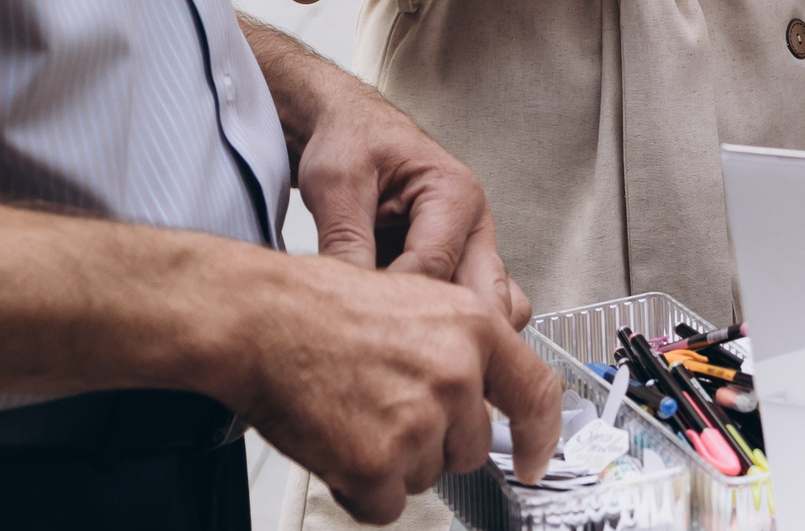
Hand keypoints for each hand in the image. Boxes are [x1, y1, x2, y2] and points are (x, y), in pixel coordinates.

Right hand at [228, 251, 561, 523]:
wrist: (262, 321)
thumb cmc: (324, 307)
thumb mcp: (418, 301)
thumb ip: (461, 348)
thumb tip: (482, 394)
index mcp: (475, 328)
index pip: (536, 394)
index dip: (542, 438)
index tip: (537, 463)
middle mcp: (457, 374)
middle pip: (471, 448)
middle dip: (434, 442)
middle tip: (386, 408)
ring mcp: (421, 421)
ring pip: (426, 476)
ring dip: (394, 463)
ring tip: (356, 415)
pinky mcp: (379, 462)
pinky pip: (385, 504)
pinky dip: (361, 490)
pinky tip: (339, 446)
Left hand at [296, 81, 528, 327]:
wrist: (353, 129)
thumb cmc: (353, 142)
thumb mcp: (337, 183)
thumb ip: (346, 240)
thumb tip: (349, 301)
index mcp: (455, 195)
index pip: (435, 268)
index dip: (393, 302)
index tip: (355, 320)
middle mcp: (474, 225)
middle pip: (489, 299)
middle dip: (447, 331)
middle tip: (395, 348)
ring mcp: (470, 250)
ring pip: (490, 309)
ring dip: (455, 332)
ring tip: (402, 342)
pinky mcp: (457, 267)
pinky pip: (470, 310)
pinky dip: (448, 329)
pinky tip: (404, 330)